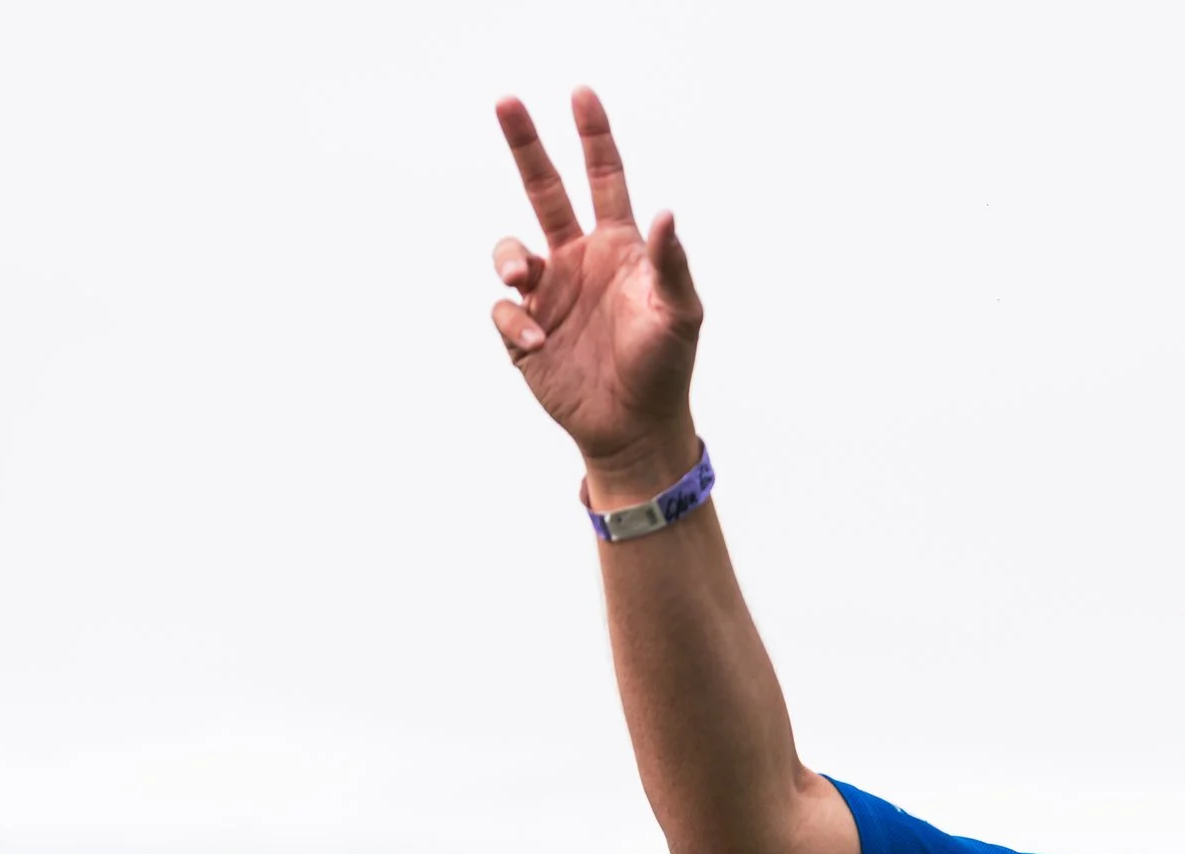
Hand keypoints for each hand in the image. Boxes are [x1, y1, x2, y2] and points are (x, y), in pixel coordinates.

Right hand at [491, 89, 702, 490]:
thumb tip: (668, 213)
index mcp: (617, 248)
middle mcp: (577, 260)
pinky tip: (540, 342)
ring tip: (523, 281)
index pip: (604, 180)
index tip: (581, 94)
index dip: (593, 138)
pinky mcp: (525, 331)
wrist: (636, 428)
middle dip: (525, 144)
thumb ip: (671, 264)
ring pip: (509, 251)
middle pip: (543, 189)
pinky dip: (516, 322)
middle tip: (507, 100)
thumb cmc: (665, 367)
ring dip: (510, 260)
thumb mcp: (680, 314)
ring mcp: (549, 293)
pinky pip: (504, 312)